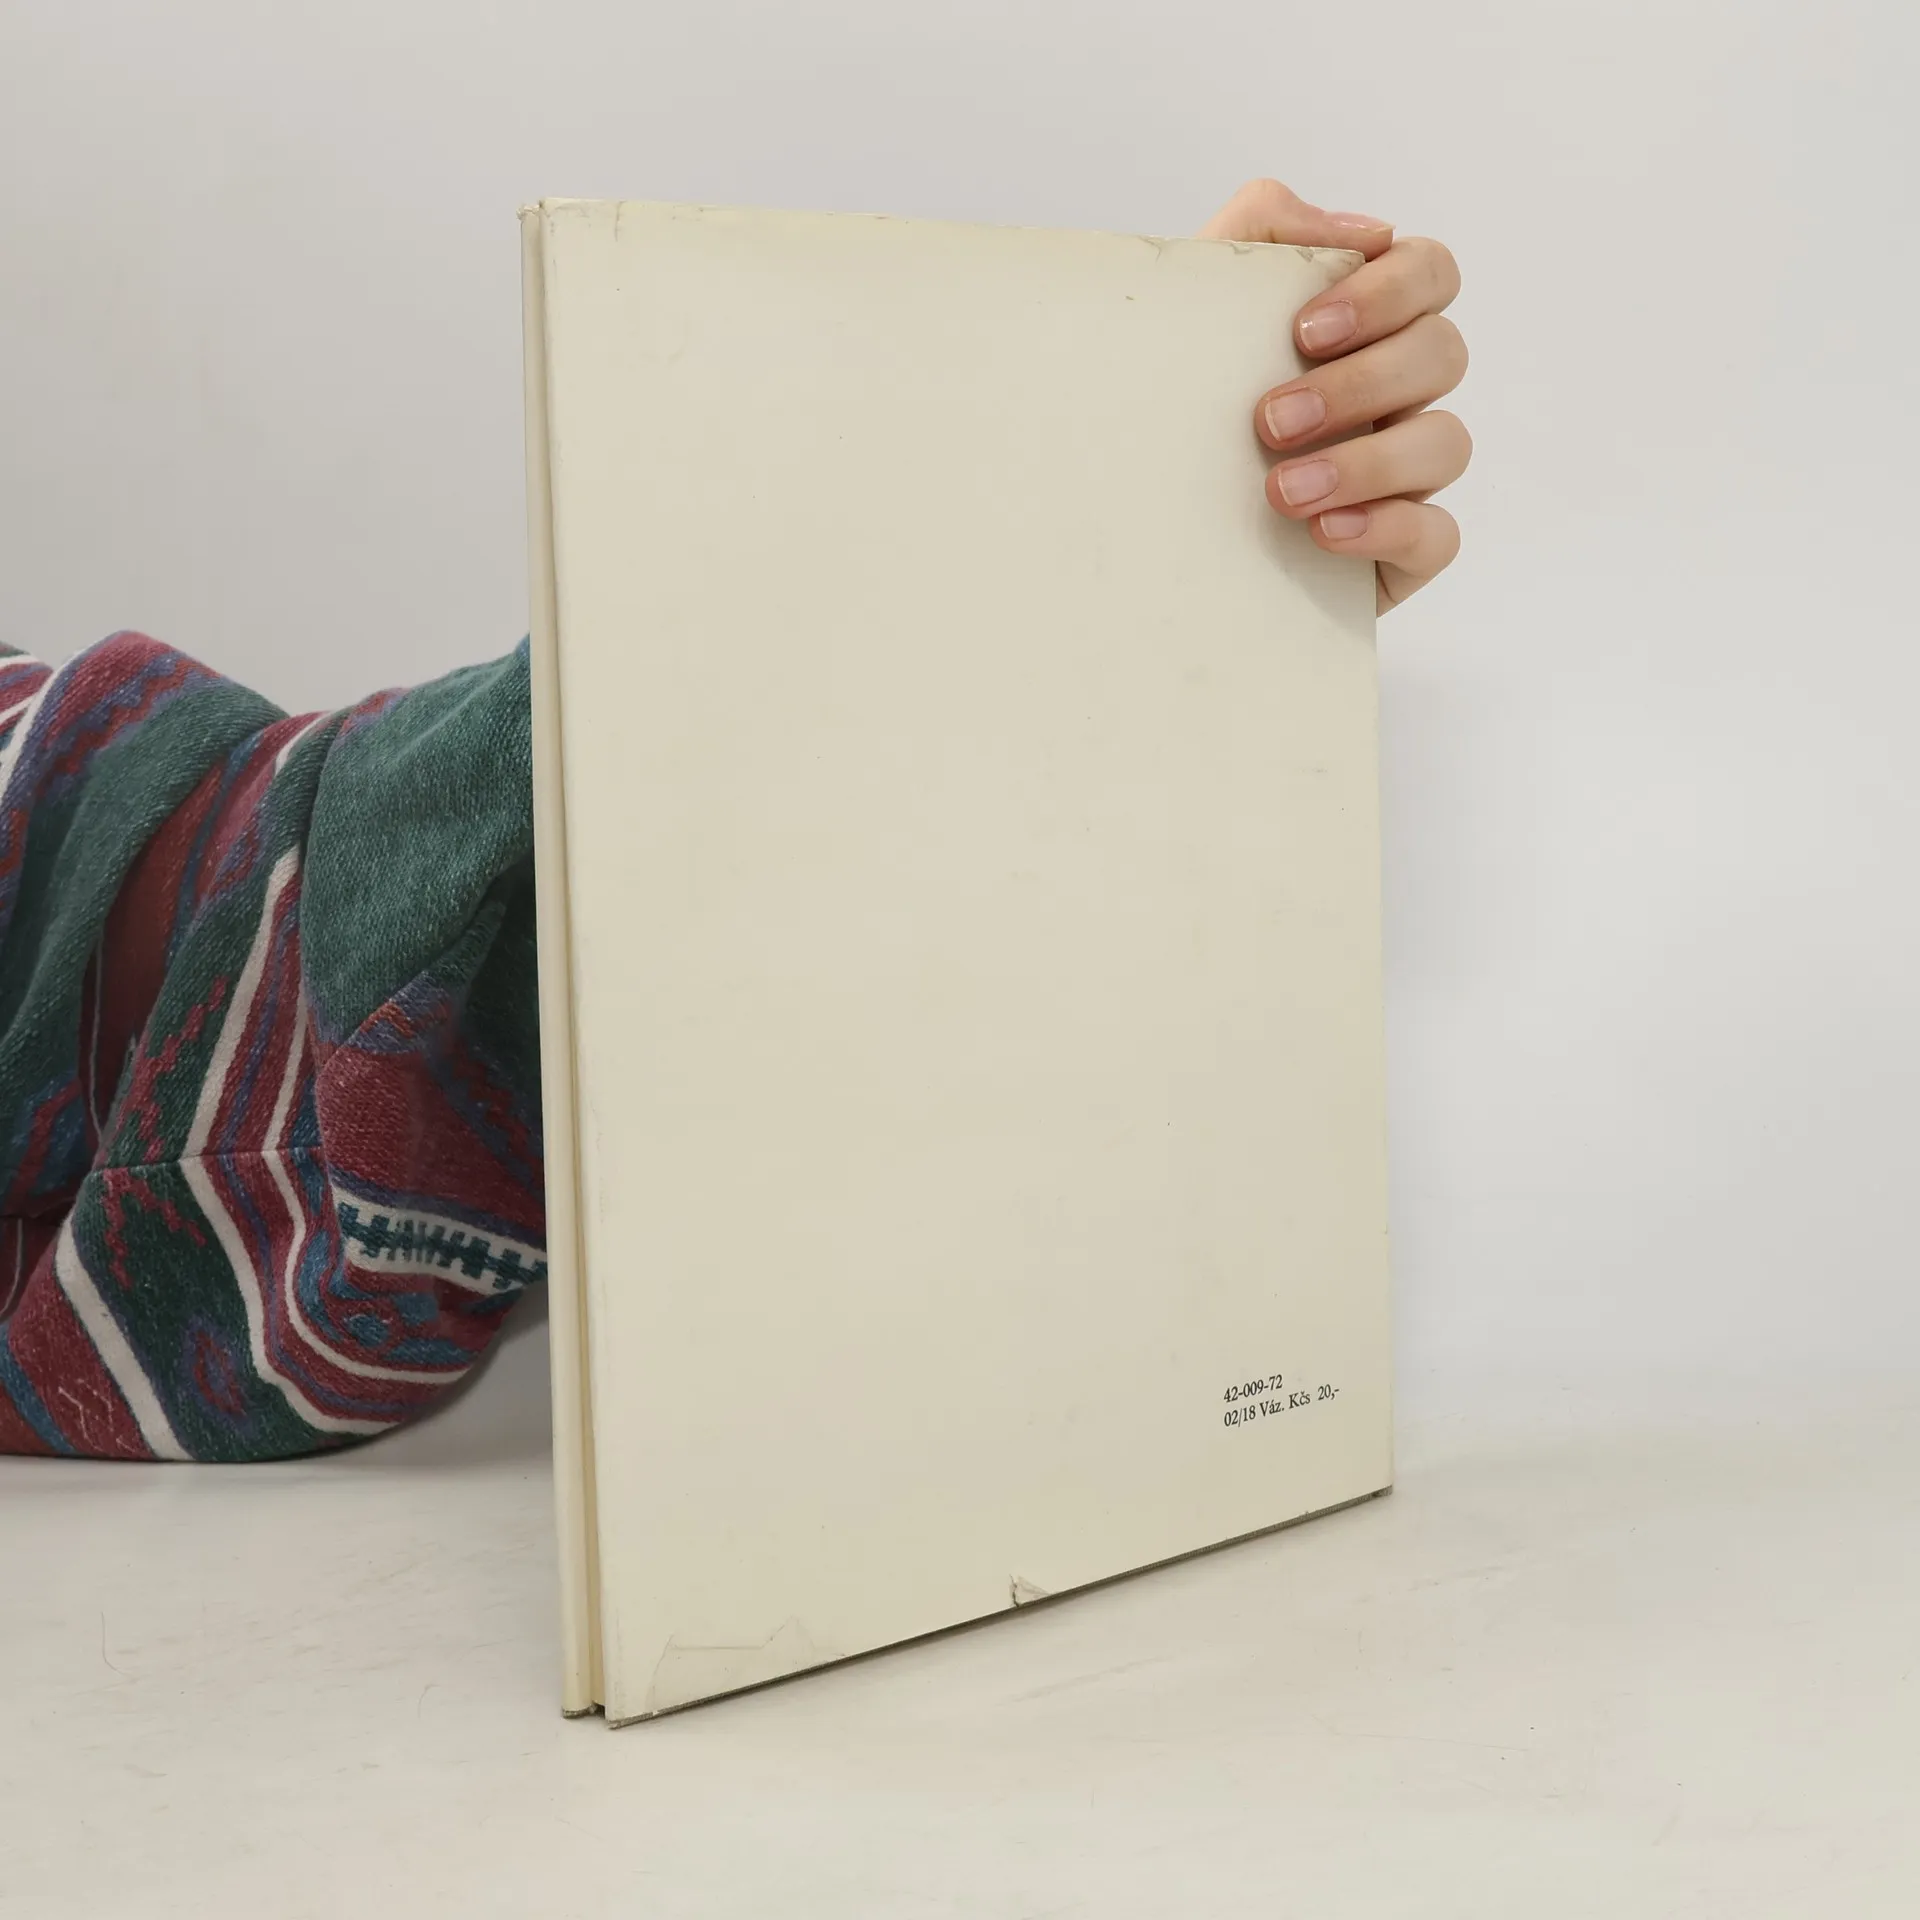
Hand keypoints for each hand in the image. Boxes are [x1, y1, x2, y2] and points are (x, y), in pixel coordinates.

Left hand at [1198, 178, 1469, 614]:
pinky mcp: (1400, 548)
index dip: (1389, 291)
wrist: (1137, 513)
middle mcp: (1398, 393)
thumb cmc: (1178, 397)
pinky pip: (1438, 536)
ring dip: (1368, 462)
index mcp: (1368, 324)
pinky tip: (1324, 532)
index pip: (1430, 272)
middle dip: (1360, 384)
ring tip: (1281, 490)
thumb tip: (1366, 230)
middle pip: (1442, 355)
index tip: (1305, 331)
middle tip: (1269, 420)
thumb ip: (1266, 228)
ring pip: (1446, 444)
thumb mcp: (1198, 300)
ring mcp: (1406, 472)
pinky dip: (1388, 528)